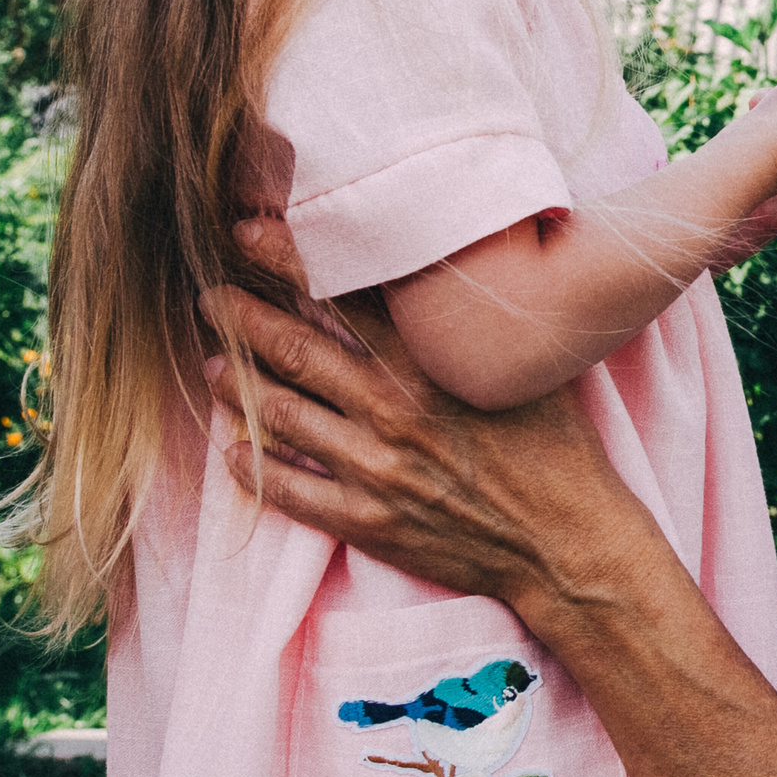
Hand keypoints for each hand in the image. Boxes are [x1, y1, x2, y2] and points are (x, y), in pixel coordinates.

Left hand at [198, 221, 654, 613]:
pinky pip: (291, 492)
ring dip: (238, 388)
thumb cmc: (559, 448)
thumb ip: (476, 324)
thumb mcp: (526, 368)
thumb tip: (454, 268)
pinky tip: (233, 452)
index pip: (345, 295)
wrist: (566, 543)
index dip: (290, 259)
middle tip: (209, 297)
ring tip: (211, 367)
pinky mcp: (368, 522)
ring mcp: (375, 471)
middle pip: (297, 352)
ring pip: (282, 419)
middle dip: (243, 319)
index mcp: (431, 366)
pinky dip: (254, 469)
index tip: (249, 233)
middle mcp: (393, 413)